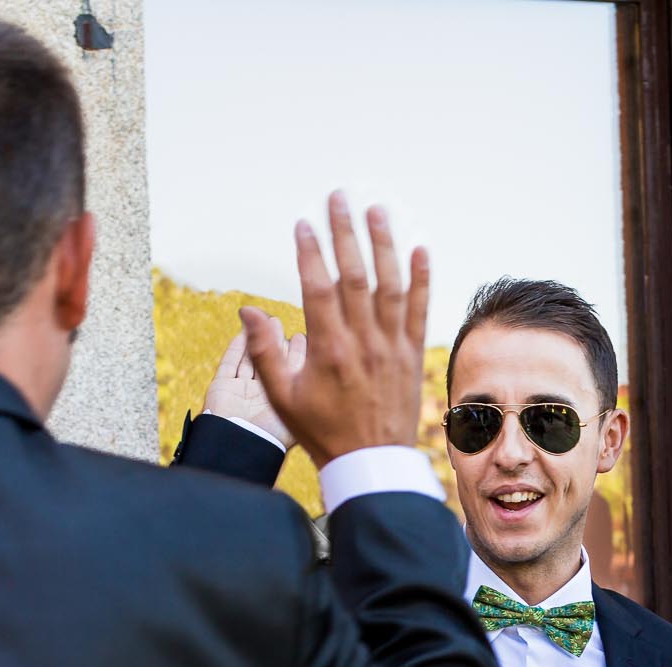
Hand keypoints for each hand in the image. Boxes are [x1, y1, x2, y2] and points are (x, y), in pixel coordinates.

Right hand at [203, 326, 305, 449]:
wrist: (239, 451)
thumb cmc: (271, 434)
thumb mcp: (293, 402)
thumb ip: (296, 371)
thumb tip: (303, 339)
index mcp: (285, 403)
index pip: (296, 371)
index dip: (299, 351)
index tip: (302, 336)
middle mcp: (264, 397)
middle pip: (273, 363)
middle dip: (277, 340)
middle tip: (280, 322)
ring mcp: (242, 393)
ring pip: (251, 360)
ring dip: (259, 339)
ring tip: (266, 321)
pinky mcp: (221, 390)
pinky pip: (229, 364)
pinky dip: (235, 347)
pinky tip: (242, 333)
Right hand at [240, 191, 429, 465]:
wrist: (372, 463)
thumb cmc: (323, 432)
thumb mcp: (283, 397)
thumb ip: (264, 352)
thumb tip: (249, 310)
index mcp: (328, 350)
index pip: (319, 287)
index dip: (310, 252)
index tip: (303, 224)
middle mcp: (363, 342)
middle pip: (355, 275)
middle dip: (346, 232)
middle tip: (338, 198)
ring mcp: (391, 346)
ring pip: (390, 285)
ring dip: (384, 244)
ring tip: (377, 210)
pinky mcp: (411, 355)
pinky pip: (420, 310)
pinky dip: (422, 279)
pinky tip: (419, 249)